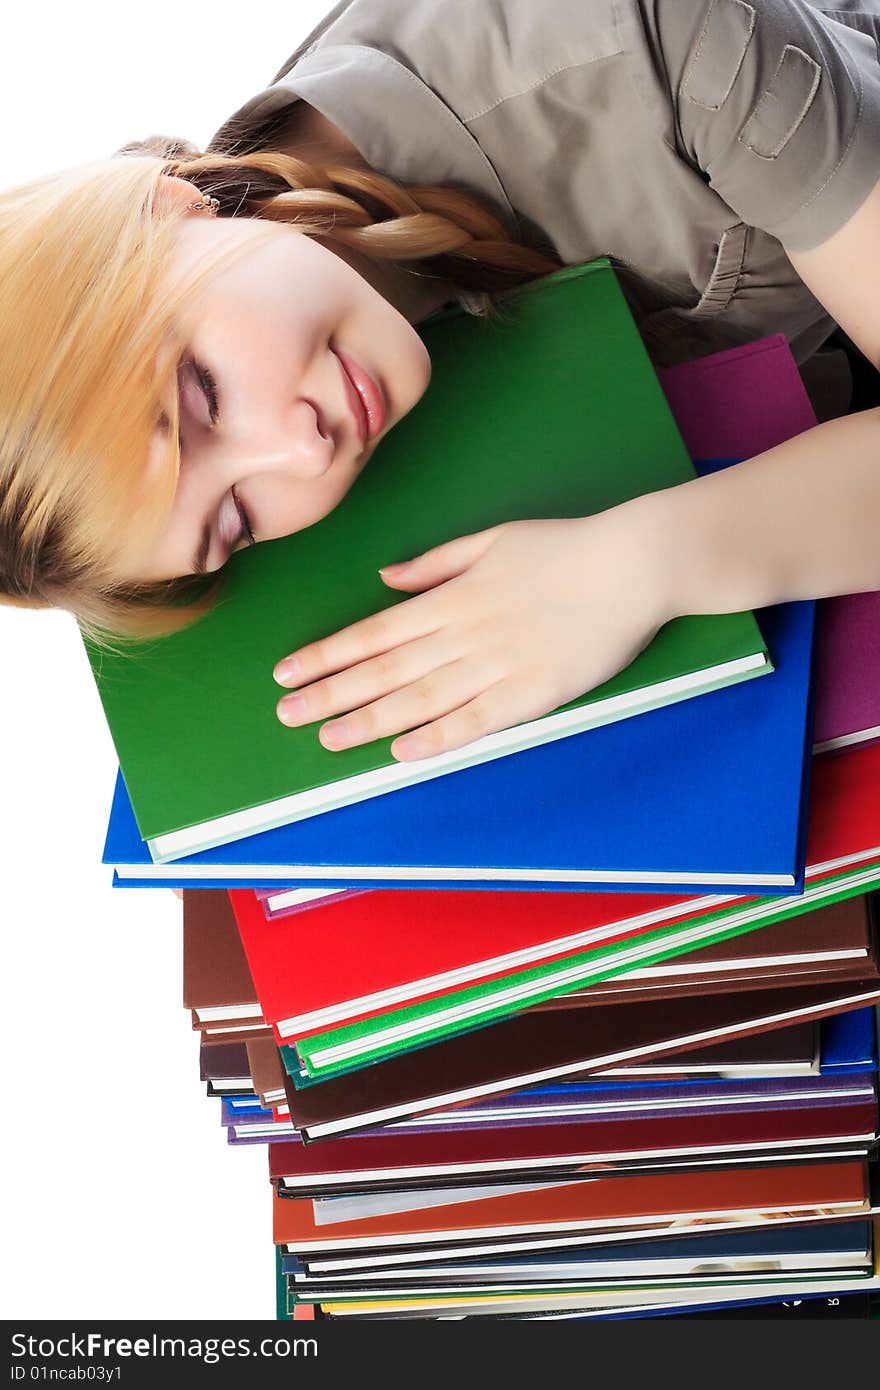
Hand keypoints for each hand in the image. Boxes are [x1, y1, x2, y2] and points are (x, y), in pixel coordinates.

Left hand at [273, 503, 671, 760]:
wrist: (633, 564)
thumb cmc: (565, 547)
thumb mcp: (493, 539)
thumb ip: (436, 564)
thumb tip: (387, 579)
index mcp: (452, 597)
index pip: (373, 633)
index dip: (326, 655)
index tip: (287, 672)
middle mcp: (464, 634)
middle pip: (384, 670)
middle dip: (330, 694)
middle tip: (287, 715)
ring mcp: (498, 666)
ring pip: (420, 699)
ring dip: (370, 721)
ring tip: (328, 739)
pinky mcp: (533, 693)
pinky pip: (476, 721)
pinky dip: (437, 738)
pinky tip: (402, 752)